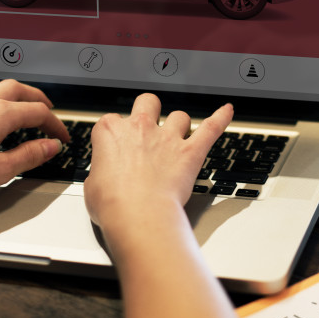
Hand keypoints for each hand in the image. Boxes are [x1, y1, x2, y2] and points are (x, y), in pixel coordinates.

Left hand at [0, 79, 69, 200]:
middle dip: (35, 98)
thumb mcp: (0, 170)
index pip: (38, 113)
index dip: (55, 124)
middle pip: (15, 89)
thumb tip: (49, 146)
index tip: (62, 138)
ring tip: (14, 108)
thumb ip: (29, 156)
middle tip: (47, 110)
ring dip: (6, 96)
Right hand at [84, 93, 232, 229]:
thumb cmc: (113, 204)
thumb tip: (103, 178)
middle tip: (149, 124)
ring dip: (179, 124)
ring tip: (178, 135)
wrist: (138, 215)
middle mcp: (140, 128)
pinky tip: (227, 111)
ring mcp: (167, 138)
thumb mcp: (91, 186)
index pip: (112, 120)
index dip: (116, 133)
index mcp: (111, 132)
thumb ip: (100, 173)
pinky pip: (211, 128)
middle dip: (150, 110)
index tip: (117, 146)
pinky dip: (221, 118)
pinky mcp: (190, 152)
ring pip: (179, 116)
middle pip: (147, 102)